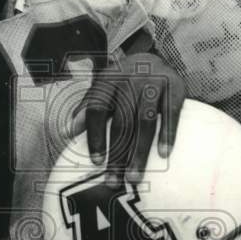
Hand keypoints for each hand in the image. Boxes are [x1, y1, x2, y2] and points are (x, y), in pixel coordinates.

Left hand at [75, 51, 185, 187]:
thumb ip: (86, 109)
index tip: (96, 162)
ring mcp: (154, 82)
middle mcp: (130, 79)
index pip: (98, 110)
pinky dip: (168, 135)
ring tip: (134, 177)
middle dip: (117, 154)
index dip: (95, 136)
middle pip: (122, 122)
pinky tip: (164, 155)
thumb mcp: (102, 89)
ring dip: (139, 152)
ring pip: (145, 122)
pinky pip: (171, 114)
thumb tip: (65, 132)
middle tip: (114, 181)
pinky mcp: (175, 87)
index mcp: (108, 80)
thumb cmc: (123, 82)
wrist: (154, 58)